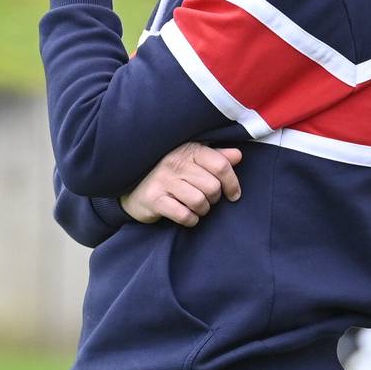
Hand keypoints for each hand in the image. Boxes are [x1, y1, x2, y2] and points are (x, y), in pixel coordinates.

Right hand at [122, 144, 243, 226]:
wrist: (132, 187)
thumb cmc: (169, 174)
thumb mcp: (192, 160)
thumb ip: (216, 157)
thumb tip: (238, 155)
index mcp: (188, 149)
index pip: (221, 165)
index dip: (232, 183)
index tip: (234, 195)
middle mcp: (175, 162)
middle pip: (213, 187)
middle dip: (214, 199)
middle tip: (206, 200)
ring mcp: (163, 180)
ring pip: (200, 202)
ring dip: (202, 210)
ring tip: (196, 207)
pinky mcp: (154, 199)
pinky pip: (184, 215)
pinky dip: (190, 219)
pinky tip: (186, 215)